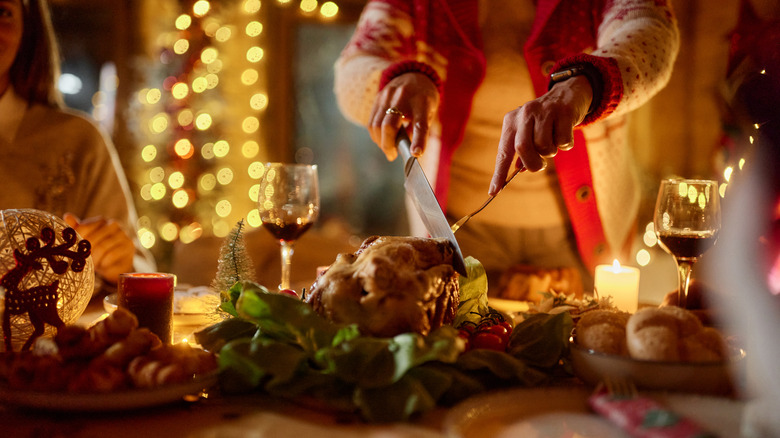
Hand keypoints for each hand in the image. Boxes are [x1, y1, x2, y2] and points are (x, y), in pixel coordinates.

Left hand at [63, 213, 134, 283]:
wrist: (115, 265)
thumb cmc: (98, 251)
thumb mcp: (86, 240)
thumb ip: (77, 229)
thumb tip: (67, 216)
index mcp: (101, 220)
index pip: (84, 228)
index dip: (76, 241)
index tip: (72, 251)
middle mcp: (114, 224)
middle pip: (93, 238)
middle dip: (85, 253)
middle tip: (81, 262)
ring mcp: (123, 234)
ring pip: (102, 247)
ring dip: (94, 259)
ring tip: (92, 266)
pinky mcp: (129, 245)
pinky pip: (111, 255)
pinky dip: (104, 263)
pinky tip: (103, 265)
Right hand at [367, 72, 439, 160]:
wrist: (414, 75)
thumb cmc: (424, 99)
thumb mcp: (429, 113)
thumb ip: (419, 131)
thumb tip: (407, 151)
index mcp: (422, 102)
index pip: (420, 124)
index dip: (418, 141)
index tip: (416, 154)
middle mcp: (403, 97)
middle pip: (389, 125)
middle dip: (388, 145)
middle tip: (392, 155)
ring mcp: (387, 96)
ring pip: (376, 125)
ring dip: (380, 142)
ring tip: (388, 148)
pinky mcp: (378, 98)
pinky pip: (371, 121)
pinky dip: (375, 134)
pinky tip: (382, 139)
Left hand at [490, 75, 592, 194]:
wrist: (568, 94)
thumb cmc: (545, 121)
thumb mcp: (529, 132)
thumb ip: (522, 151)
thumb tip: (518, 170)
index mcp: (511, 121)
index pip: (503, 152)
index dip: (499, 173)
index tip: (493, 192)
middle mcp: (524, 114)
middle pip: (522, 148)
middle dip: (532, 163)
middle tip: (540, 165)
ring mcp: (544, 111)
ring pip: (544, 146)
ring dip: (551, 153)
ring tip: (553, 141)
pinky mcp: (563, 111)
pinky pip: (563, 142)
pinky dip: (565, 145)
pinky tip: (564, 132)